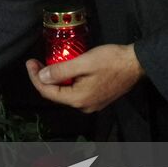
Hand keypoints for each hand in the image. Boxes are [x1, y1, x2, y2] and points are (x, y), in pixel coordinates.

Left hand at [25, 43, 144, 113]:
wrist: (137, 63)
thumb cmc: (112, 60)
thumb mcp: (84, 62)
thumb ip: (61, 70)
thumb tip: (41, 76)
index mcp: (79, 99)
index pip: (48, 92)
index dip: (35, 77)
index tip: (30, 62)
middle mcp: (84, 106)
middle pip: (56, 94)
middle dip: (42, 78)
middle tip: (35, 62)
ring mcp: (92, 103)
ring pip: (65, 93)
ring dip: (54, 80)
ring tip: (46, 64)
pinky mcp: (97, 97)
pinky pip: (75, 91)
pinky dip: (66, 81)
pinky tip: (64, 70)